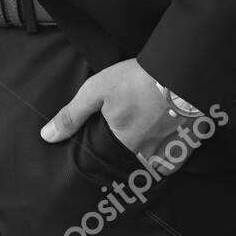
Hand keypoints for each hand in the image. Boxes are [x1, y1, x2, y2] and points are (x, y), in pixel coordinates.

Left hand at [39, 59, 175, 161]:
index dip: (108, 153)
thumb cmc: (138, 79)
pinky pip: (174, 163)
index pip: (108, 162)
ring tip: (147, 140)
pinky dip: (169, 157)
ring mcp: (169, 153)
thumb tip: (47, 137)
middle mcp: (146, 156)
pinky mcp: (188, 147)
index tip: (110, 142)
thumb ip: (72, 116)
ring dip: (150, 157)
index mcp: (123, 145)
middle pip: (133, 163)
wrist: (183, 71)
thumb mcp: (97, 90)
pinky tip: (166, 143)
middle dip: (130, 156)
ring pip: (154, 164)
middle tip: (131, 137)